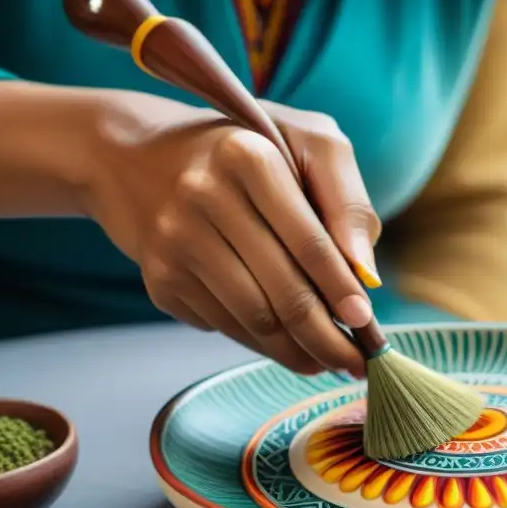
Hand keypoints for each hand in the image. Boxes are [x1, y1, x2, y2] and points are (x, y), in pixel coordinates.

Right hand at [85, 92, 380, 375]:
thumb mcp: (309, 145)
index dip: (342, 290)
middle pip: (284, 292)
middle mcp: (204, 198)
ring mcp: (176, 242)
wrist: (139, 157)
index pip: (309, 243)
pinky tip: (286, 343)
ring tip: (328, 359)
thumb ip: (347, 202)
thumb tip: (366, 276)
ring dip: (298, 351)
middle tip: (357, 362)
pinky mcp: (159, 279)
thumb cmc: (249, 150)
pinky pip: (224, 326)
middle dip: (329, 337)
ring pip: (255, 320)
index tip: (367, 322)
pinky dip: (262, 342)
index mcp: (249, 158)